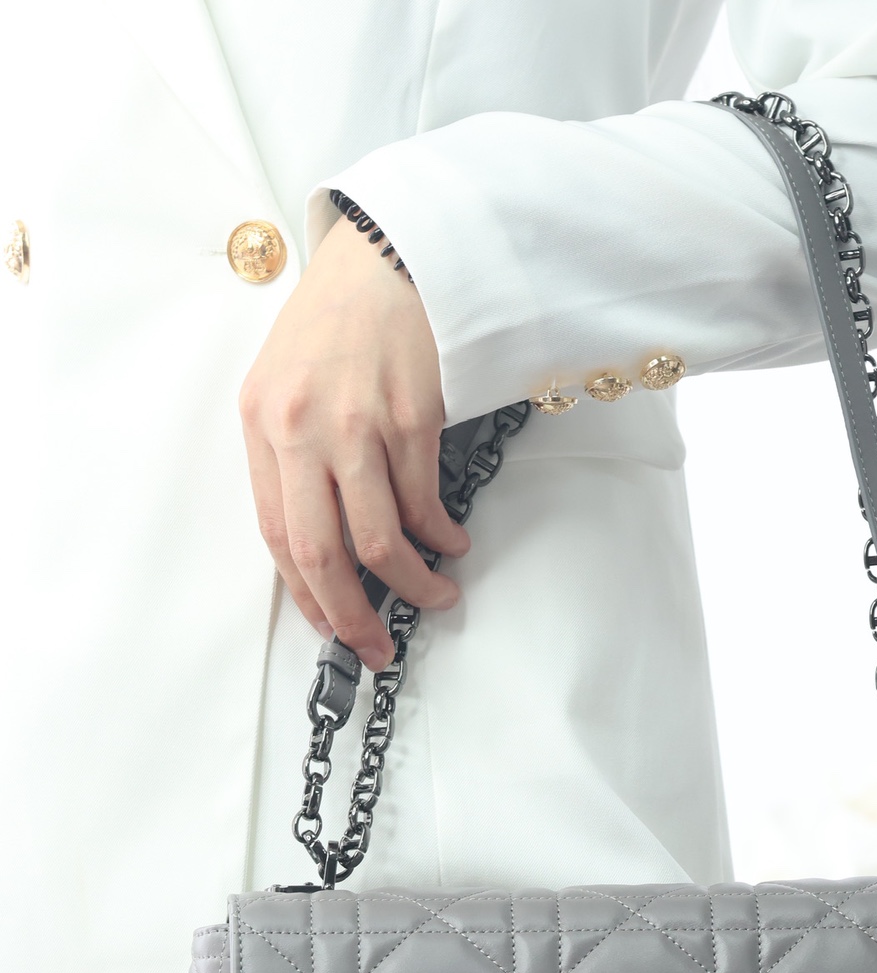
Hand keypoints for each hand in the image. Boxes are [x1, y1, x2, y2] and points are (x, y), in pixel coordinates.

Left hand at [239, 214, 466, 669]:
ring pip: (381, 538)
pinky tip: (451, 542)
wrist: (385, 258)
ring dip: (413, 583)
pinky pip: (423, 502)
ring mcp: (357, 424)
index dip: (308, 596)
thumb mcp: (285, 385)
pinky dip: (439, 535)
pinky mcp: (411, 418)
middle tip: (378, 646)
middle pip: (323, 552)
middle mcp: (301, 428)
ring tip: (436, 595)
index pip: (278, 536)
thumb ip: (291, 458)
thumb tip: (323, 546)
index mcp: (261, 423)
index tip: (333, 629)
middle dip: (353, 614)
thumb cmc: (335, 324)